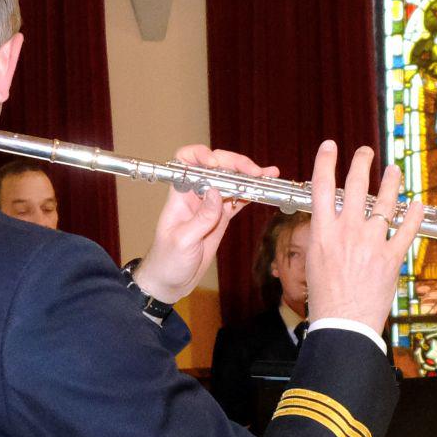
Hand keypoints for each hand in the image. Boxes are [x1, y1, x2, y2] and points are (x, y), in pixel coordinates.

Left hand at [135, 145, 269, 304]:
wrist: (170, 281)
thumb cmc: (167, 261)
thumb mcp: (183, 241)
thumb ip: (201, 218)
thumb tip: (216, 193)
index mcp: (180, 195)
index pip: (186, 162)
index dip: (200, 155)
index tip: (216, 164)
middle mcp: (196, 194)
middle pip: (216, 167)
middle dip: (235, 164)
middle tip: (255, 173)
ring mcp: (210, 205)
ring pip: (231, 181)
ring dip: (249, 176)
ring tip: (269, 174)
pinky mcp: (221, 217)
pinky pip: (238, 199)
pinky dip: (251, 193)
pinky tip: (265, 189)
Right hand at [300, 140, 424, 330]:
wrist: (343, 323)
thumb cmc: (325, 298)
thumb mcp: (314, 261)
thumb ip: (323, 236)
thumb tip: (328, 221)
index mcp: (323, 232)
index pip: (322, 187)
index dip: (326, 161)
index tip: (331, 146)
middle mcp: (347, 231)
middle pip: (356, 185)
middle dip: (362, 162)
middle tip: (365, 152)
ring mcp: (371, 243)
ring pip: (384, 201)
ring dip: (391, 181)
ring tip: (394, 170)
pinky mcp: (391, 257)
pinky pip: (406, 229)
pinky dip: (413, 214)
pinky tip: (417, 203)